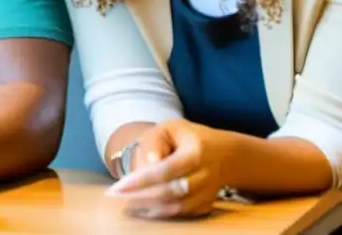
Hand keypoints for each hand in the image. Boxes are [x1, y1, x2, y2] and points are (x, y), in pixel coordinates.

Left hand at [106, 119, 233, 218]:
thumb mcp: (170, 128)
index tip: (118, 186)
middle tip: (115, 195)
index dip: (142, 180)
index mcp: (195, 152)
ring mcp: (208, 193)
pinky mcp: (206, 205)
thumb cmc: (189, 138)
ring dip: (149, 208)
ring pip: (177, 207)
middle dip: (141, 196)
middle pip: (171, 191)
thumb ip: (155, 142)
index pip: (166, 169)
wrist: (226, 154)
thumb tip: (149, 163)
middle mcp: (205, 175)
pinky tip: (142, 209)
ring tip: (125, 204)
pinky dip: (162, 214)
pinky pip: (183, 214)